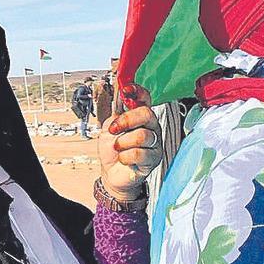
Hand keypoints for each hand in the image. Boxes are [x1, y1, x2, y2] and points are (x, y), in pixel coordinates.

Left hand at [98, 84, 162, 201]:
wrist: (111, 173)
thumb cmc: (112, 150)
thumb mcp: (108, 128)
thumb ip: (116, 114)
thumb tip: (119, 97)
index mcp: (140, 117)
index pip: (145, 98)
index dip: (138, 91)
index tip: (126, 90)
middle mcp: (151, 127)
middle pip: (147, 114)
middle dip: (126, 121)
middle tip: (114, 129)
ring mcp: (154, 142)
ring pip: (142, 136)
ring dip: (123, 143)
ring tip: (118, 148)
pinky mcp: (154, 158)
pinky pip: (139, 153)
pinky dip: (125, 157)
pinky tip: (124, 159)